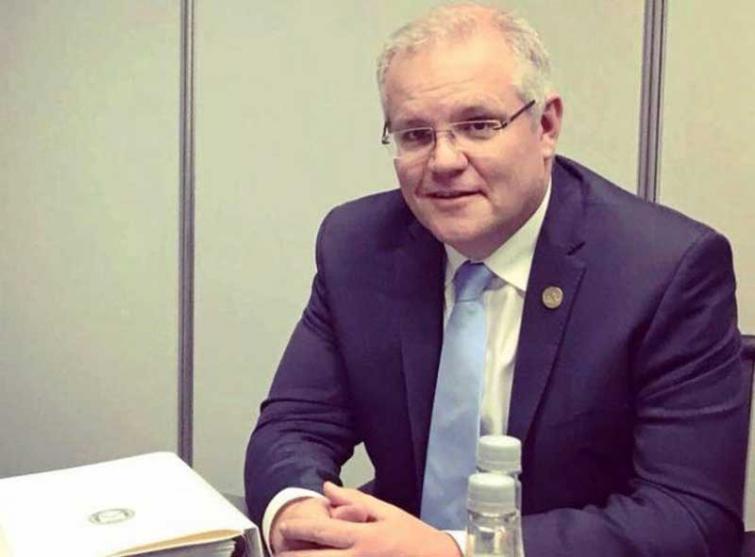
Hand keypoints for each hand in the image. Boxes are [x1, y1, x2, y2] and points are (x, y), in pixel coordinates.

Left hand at [275, 481, 461, 556]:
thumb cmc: (413, 537)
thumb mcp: (387, 512)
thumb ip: (355, 501)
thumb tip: (326, 489)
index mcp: (365, 537)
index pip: (323, 532)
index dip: (299, 529)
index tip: (283, 528)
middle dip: (293, 556)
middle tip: (278, 550)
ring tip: (288, 556)